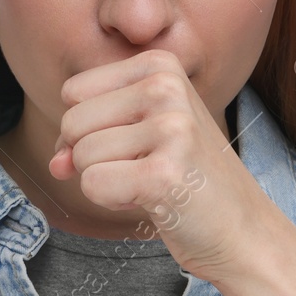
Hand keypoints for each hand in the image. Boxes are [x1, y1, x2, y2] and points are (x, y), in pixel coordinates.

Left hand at [46, 49, 276, 282]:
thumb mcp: (136, 137)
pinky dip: (114, 202)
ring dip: (108, 182)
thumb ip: (85, 137)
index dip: (88, 129)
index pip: (73, 92)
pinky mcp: (165, 174)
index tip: (134, 144)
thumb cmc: (184, 179)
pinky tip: (155, 200)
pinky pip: (93, 185)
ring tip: (153, 183)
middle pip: (71, 123)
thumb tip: (55, 163)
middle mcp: (167, 87)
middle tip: (145, 168)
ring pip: (81, 157)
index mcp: (161, 65)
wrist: (240, 230)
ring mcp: (170, 128)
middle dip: (94, 158)